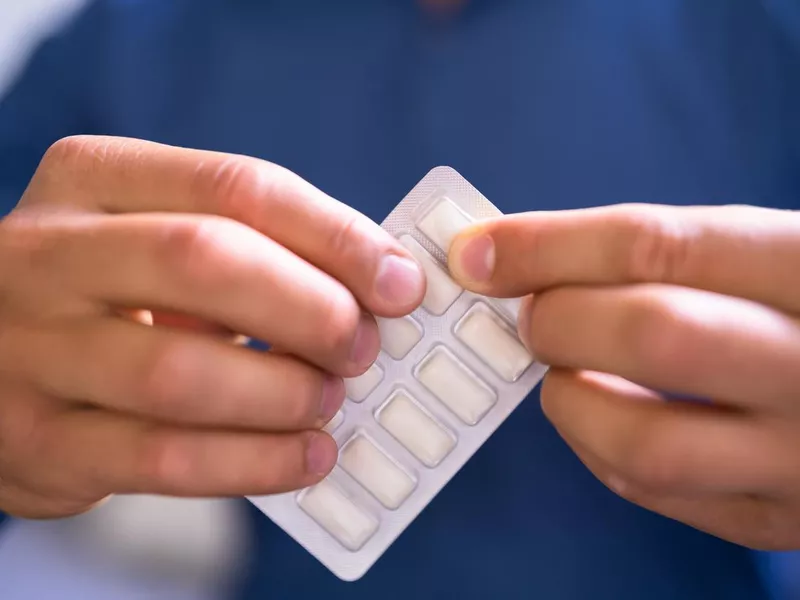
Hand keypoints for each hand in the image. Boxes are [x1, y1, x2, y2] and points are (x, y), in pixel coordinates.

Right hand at [0, 136, 423, 517]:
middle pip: (206, 261)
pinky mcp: (39, 438)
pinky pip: (164, 457)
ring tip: (329, 400)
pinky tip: (305, 457)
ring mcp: (30, 349)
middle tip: (364, 345)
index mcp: (95, 178)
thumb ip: (255, 247)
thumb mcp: (159, 237)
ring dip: (283, 393)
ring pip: (181, 371)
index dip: (336, 236)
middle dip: (312, 309)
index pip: (237, 187)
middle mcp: (45, 252)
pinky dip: (254, 462)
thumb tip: (378, 285)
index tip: (401, 282)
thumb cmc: (110, 292)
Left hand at [449, 203, 799, 549]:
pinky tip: (595, 412)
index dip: (549, 245)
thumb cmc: (797, 309)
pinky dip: (596, 447)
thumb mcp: (761, 255)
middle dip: (560, 319)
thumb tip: (519, 260)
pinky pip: (655, 492)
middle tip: (531, 316)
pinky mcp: (777, 519)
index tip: (477, 252)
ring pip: (646, 441)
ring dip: (570, 399)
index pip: (661, 244)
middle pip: (654, 336)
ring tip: (564, 371)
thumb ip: (665, 253)